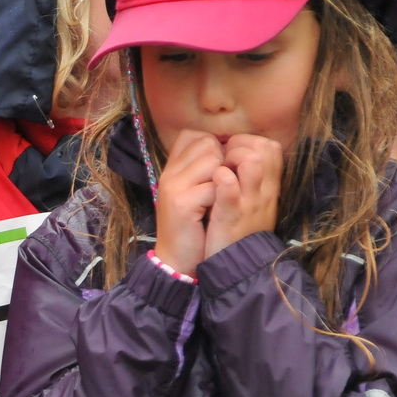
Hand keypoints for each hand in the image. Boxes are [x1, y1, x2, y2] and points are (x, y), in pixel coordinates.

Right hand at [152, 130, 224, 275]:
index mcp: (172, 169)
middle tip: (220, 188)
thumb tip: (227, 150)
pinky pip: (215, 185)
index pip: (193, 135)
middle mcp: (169, 174)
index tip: (219, 169)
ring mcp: (174, 187)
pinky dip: (223, 198)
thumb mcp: (192, 194)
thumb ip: (201, 171)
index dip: (214, 147)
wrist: (177, 261)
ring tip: (218, 200)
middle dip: (223, 162)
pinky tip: (216, 212)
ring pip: (213, 161)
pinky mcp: (183, 202)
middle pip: (207, 143)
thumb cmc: (193, 228)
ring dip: (225, 179)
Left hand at [204, 135, 281, 258]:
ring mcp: (250, 202)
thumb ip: (251, 181)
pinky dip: (221, 179)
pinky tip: (214, 181)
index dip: (246, 143)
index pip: (269, 147)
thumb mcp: (253, 204)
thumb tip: (237, 155)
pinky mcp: (232, 215)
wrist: (238, 267)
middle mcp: (264, 191)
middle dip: (239, 146)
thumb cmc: (238, 232)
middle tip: (222, 161)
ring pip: (252, 160)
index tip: (229, 154)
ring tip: (218, 169)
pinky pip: (230, 187)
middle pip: (264, 147)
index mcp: (269, 188)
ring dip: (231, 158)